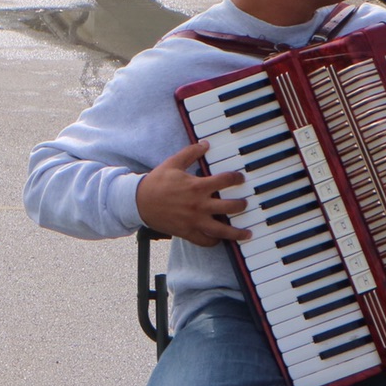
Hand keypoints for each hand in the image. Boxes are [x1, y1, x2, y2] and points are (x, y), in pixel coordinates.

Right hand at [135, 141, 252, 247]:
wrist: (139, 202)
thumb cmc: (157, 182)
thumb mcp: (173, 163)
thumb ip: (190, 152)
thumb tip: (205, 144)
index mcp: (197, 186)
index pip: (225, 181)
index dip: (236, 178)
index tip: (240, 179)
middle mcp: (199, 205)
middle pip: (230, 207)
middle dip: (241, 205)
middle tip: (245, 203)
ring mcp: (194, 221)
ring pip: (222, 230)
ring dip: (237, 232)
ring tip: (247, 233)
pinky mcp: (188, 232)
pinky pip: (206, 241)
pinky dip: (215, 241)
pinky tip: (220, 239)